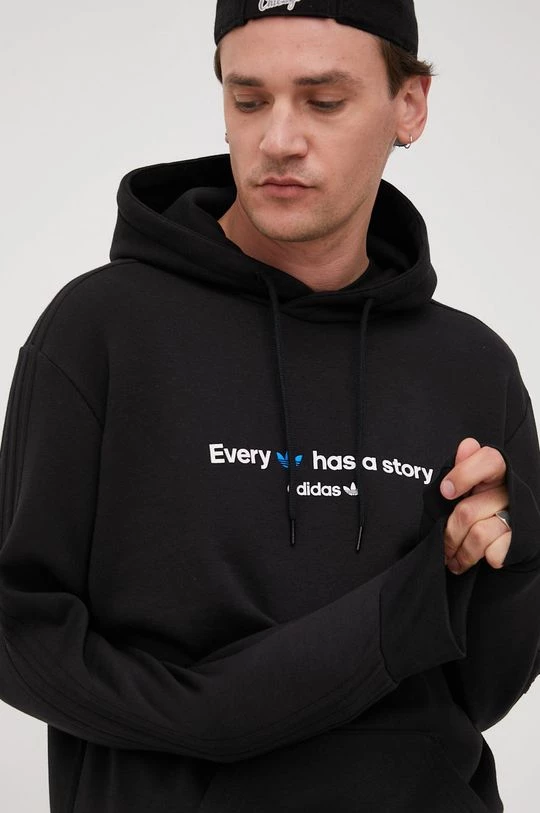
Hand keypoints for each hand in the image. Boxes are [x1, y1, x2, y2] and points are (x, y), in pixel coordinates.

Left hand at [440, 438, 511, 573]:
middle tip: (443, 544)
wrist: (503, 541)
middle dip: (449, 533)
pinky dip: (484, 559)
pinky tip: (481, 559)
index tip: (446, 491)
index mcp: (496, 473)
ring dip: (461, 552)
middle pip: (467, 511)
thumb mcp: (466, 488)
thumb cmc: (479, 510)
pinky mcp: (522, 540)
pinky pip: (495, 553)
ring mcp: (517, 516)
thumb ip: (463, 468)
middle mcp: (510, 491)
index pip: (489, 460)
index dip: (465, 474)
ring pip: (478, 534)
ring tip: (454, 559)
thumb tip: (467, 444)